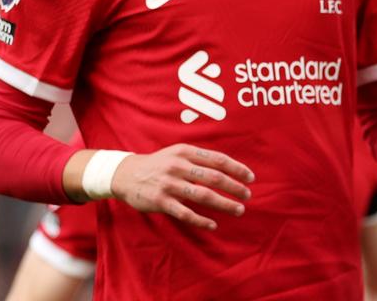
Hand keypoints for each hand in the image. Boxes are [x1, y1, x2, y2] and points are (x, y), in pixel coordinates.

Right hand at [111, 144, 254, 230]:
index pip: (218, 160)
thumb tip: (230, 168)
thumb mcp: (178, 152)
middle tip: (248, 196)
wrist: (125, 174)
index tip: (251, 178)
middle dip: (235, 187)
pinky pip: (185, 213)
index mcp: (186, 152)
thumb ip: (201, 158)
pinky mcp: (160, 202)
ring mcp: (169, 184)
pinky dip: (201, 220)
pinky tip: (213, 224)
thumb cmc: (160, 163)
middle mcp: (179, 166)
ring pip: (203, 196)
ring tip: (239, 210)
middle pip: (215, 178)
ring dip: (224, 204)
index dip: (237, 169)